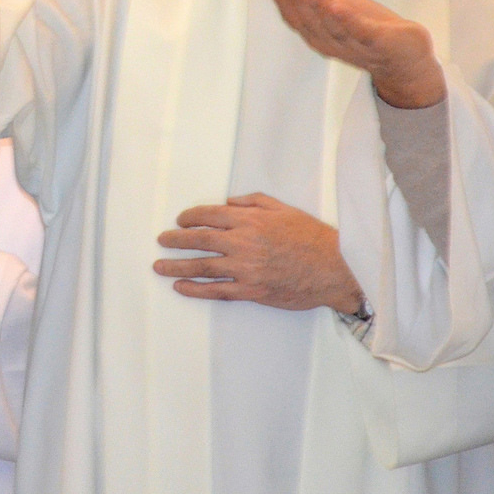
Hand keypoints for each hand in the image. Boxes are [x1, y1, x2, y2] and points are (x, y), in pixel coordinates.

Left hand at [153, 193, 362, 312]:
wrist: (334, 268)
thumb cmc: (311, 237)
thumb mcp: (283, 209)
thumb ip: (252, 202)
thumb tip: (227, 203)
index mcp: (250, 220)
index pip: (209, 216)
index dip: (190, 217)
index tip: (180, 220)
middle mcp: (243, 243)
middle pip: (199, 240)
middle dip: (176, 240)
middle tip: (162, 241)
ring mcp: (245, 269)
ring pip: (202, 267)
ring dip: (176, 266)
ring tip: (159, 266)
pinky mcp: (251, 291)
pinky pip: (217, 291)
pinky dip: (195, 290)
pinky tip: (180, 287)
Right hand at [269, 0, 445, 108]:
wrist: (406, 60)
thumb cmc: (368, 32)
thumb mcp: (337, 10)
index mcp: (321, 36)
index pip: (298, 20)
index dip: (285, 2)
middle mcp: (334, 44)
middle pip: (312, 24)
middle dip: (298, 2)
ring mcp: (357, 46)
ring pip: (333, 28)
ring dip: (320, 10)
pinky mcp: (380, 43)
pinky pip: (361, 32)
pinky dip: (348, 21)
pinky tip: (339, 6)